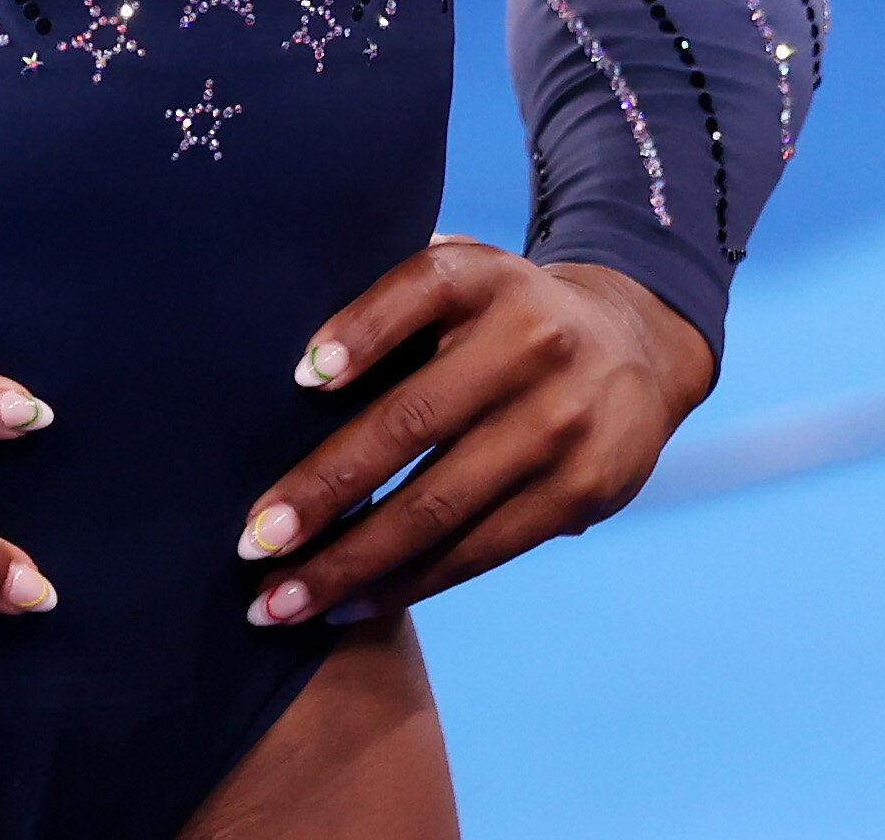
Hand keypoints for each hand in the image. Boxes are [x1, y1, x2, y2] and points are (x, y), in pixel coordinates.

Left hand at [232, 242, 713, 629]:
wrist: (634, 352)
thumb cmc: (502, 320)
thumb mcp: (466, 280)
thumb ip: (393, 303)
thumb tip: (279, 357)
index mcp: (487, 280)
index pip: (420, 290)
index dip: (363, 331)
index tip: (301, 378)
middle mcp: (529, 345)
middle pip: (411, 423)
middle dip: (323, 491)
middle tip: (250, 544)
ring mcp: (558, 425)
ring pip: (436, 507)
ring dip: (348, 562)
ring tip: (277, 603)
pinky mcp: (576, 494)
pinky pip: (474, 550)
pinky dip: (403, 583)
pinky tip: (345, 604)